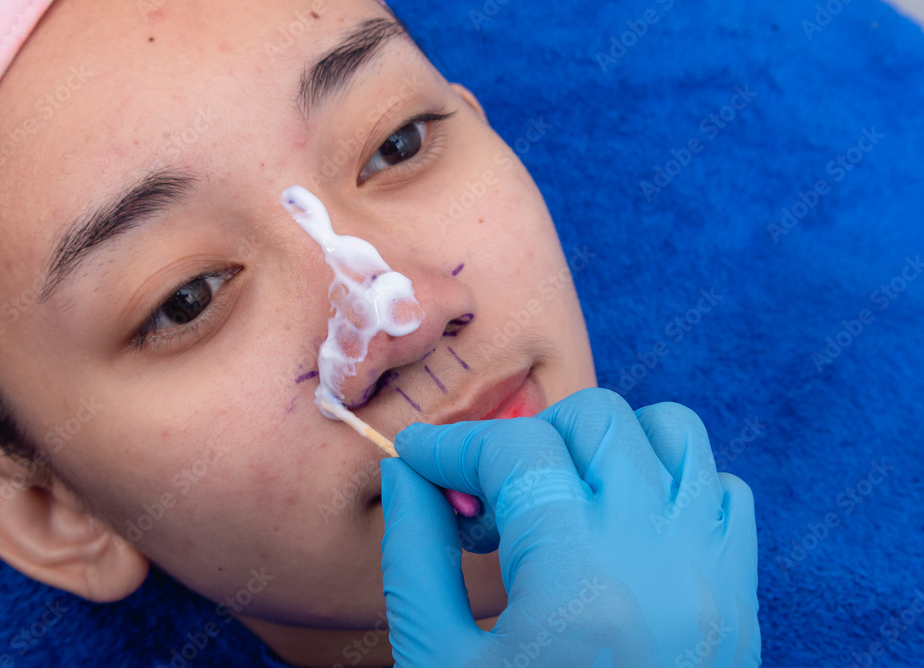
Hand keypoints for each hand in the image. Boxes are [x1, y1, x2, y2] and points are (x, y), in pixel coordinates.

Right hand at [379, 388, 759, 666]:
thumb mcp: (441, 663)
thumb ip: (415, 558)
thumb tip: (409, 478)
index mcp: (581, 586)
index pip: (515, 453)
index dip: (453, 444)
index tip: (419, 459)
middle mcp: (662, 560)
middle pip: (595, 420)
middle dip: (524, 440)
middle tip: (486, 500)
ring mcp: (713, 571)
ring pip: (674, 430)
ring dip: (605, 442)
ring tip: (558, 495)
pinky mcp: (740, 591)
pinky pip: (721, 485)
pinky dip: (669, 478)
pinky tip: (620, 523)